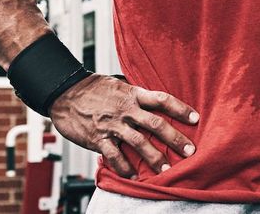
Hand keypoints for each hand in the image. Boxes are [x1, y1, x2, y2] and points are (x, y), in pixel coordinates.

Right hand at [49, 74, 199, 177]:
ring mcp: (112, 124)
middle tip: (190, 150)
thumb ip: (135, 94)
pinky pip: (115, 156)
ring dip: (154, 158)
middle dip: (174, 139)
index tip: (195, 118)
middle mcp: (126, 109)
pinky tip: (134, 176)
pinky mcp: (98, 138)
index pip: (161, 99)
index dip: (180, 108)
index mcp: (132, 93)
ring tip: (166, 170)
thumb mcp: (118, 84)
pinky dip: (125, 168)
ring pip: (139, 143)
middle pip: (155, 124)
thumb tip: (152, 100)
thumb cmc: (92, 88)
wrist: (64, 92)